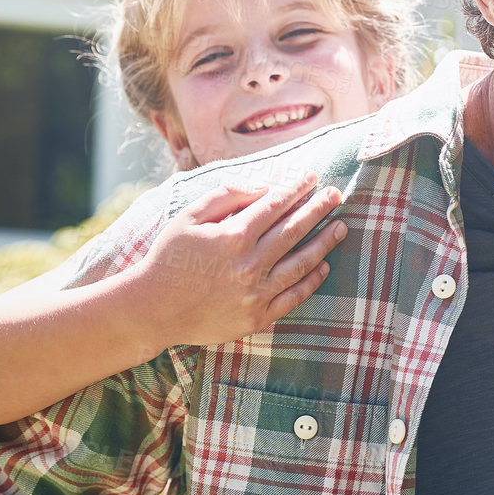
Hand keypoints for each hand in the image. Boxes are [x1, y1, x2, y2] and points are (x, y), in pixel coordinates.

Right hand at [129, 173, 345, 349]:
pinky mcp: (257, 317)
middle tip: (336, 194)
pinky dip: (312, 280)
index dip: (296, 188)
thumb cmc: (169, 257)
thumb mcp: (190, 217)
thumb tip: (265, 187)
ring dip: (324, 242)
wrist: (152, 309)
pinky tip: (323, 265)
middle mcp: (249, 265)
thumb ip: (227, 196)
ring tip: (341, 226)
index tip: (311, 177)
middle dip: (318, 208)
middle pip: (295, 230)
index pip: (275, 205)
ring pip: (301, 263)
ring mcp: (255, 293)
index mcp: (233, 236)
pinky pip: (293, 296)